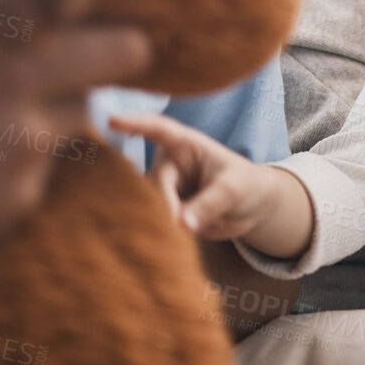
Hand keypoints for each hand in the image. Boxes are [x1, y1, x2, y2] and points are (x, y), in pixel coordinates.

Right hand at [0, 24, 151, 364]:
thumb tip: (24, 9)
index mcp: (1, 62)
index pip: (111, 47)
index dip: (123, 45)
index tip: (131, 41)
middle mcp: (24, 120)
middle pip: (96, 98)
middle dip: (81, 91)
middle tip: (53, 87)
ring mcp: (19, 177)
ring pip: (61, 144)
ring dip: (39, 135)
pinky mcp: (5, 221)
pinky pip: (30, 186)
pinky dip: (8, 177)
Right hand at [108, 114, 310, 256]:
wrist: (252, 209)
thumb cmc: (246, 185)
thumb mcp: (234, 190)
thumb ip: (209, 203)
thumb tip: (183, 224)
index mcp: (186, 145)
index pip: (159, 130)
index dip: (135, 124)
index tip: (112, 120)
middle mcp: (169, 164)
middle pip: (154, 182)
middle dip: (166, 205)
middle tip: (184, 225)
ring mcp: (164, 189)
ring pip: (149, 205)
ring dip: (163, 221)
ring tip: (183, 235)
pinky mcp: (163, 212)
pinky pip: (154, 222)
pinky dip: (162, 233)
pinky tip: (170, 244)